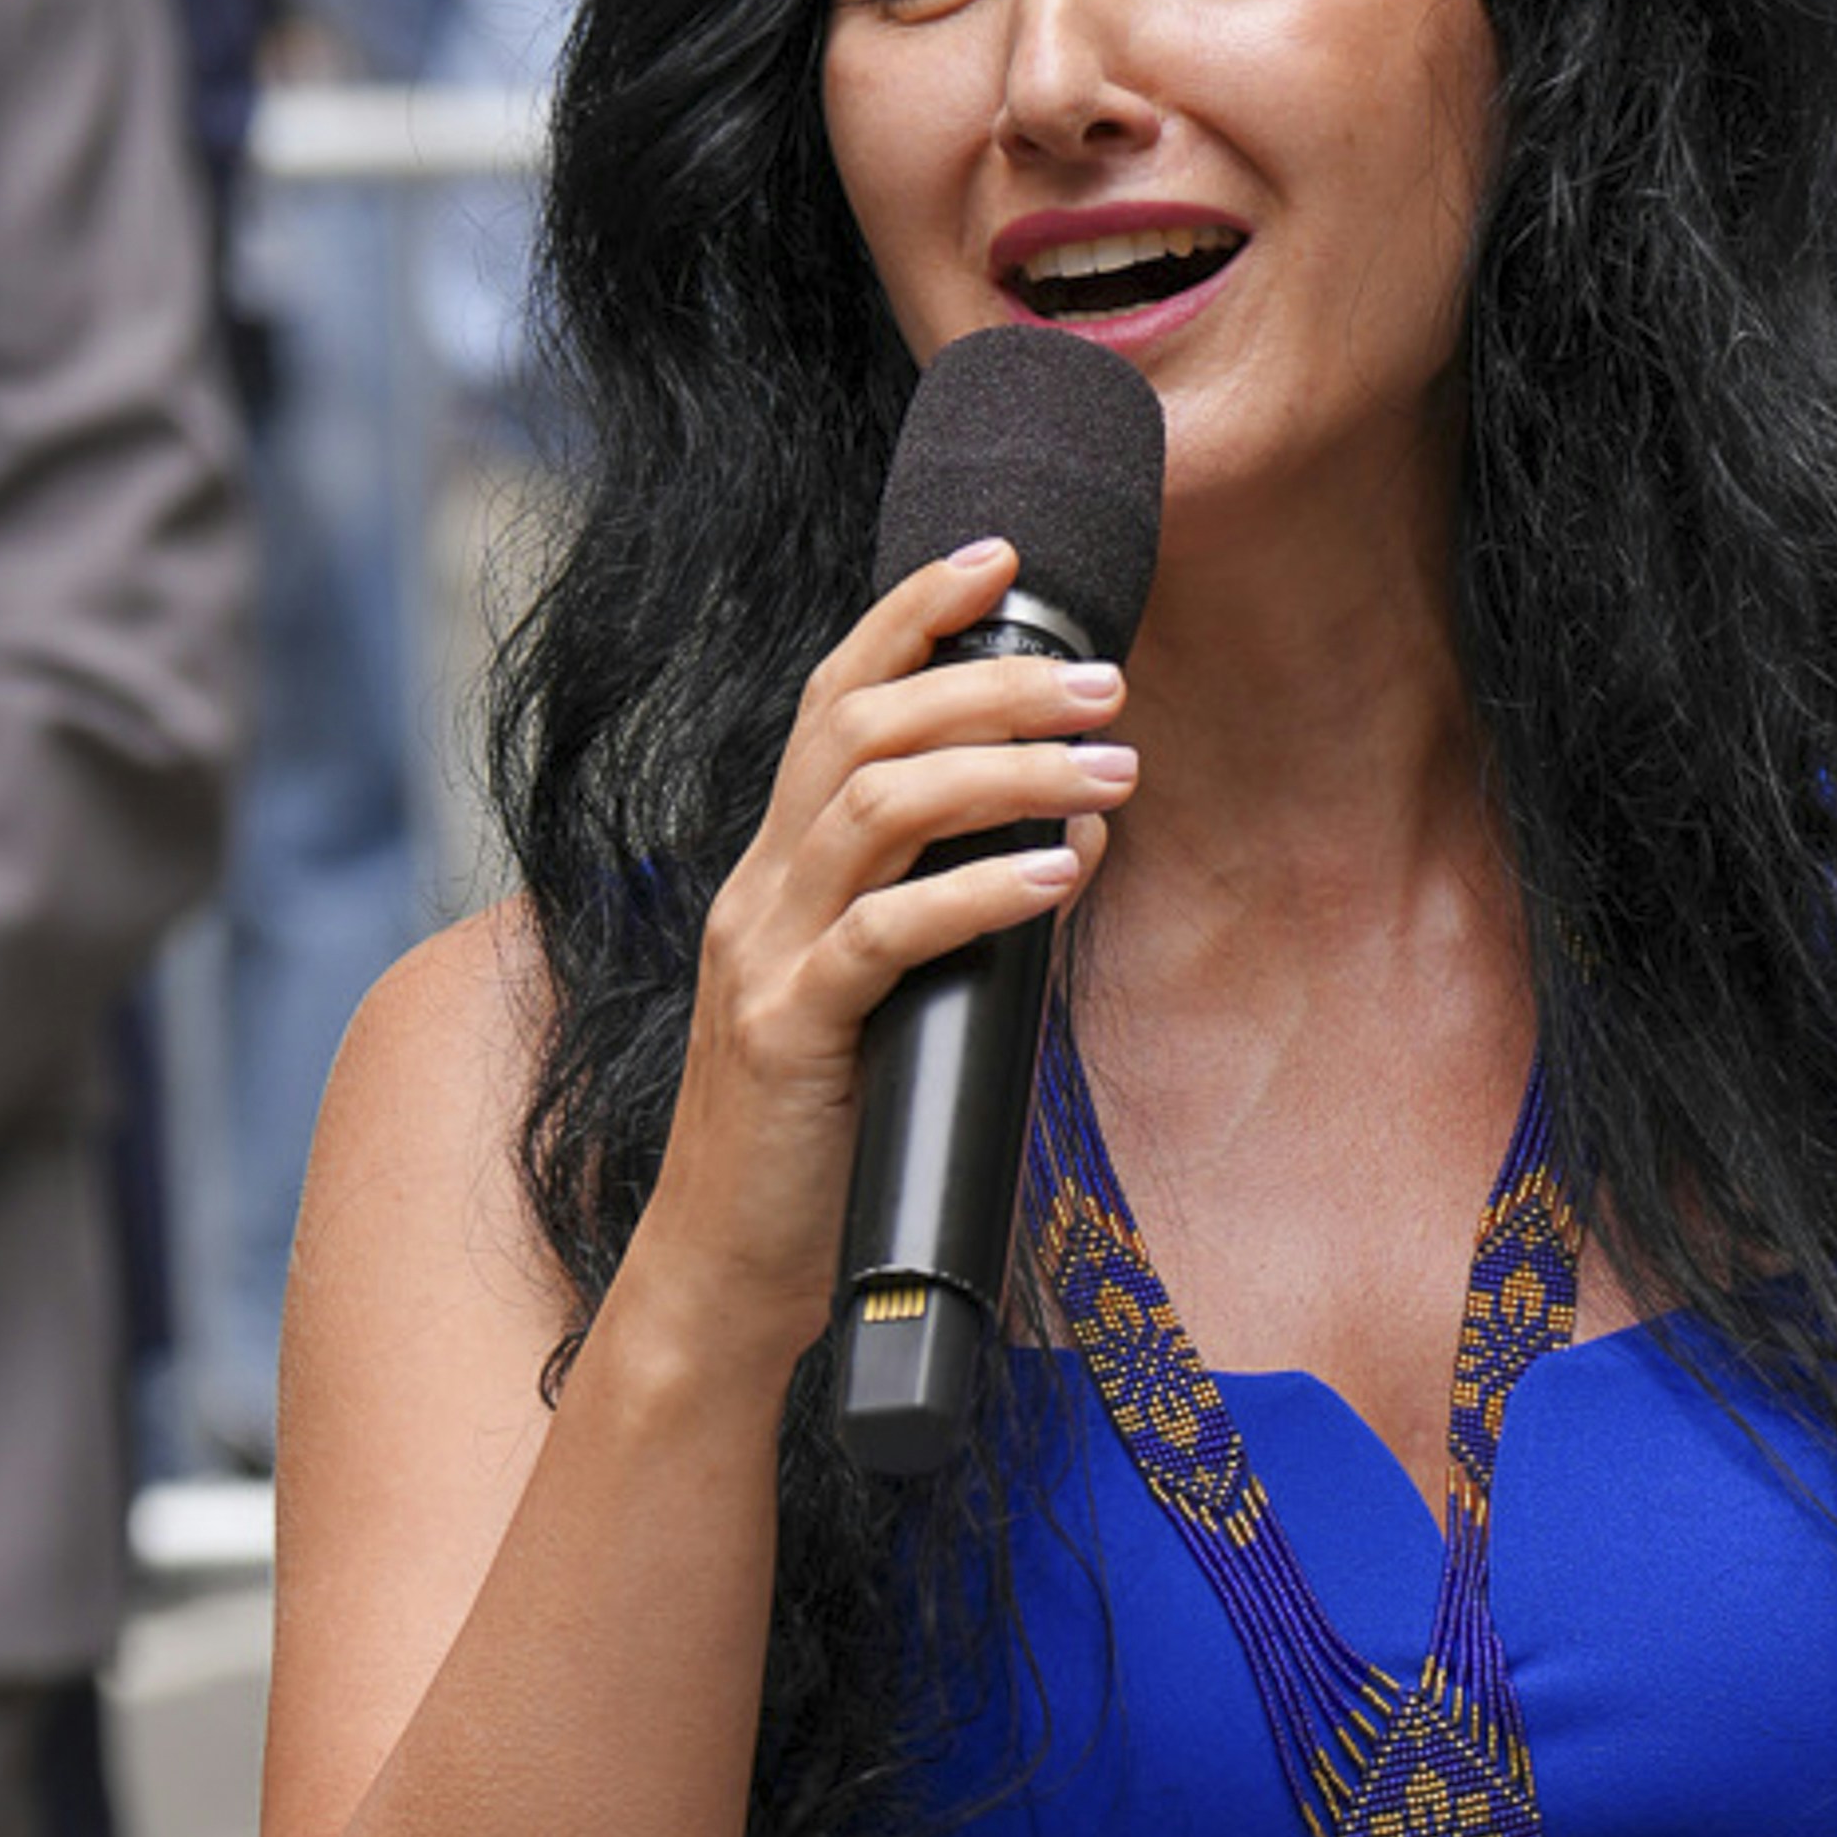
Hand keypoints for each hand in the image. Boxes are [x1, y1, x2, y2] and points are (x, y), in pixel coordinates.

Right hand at [639, 541, 1136, 1373]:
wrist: (725, 1274)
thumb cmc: (819, 1149)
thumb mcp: (880, 1011)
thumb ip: (939, 924)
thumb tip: (1056, 847)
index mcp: (776, 873)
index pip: (835, 700)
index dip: (911, 614)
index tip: (998, 562)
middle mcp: (758, 891)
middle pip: (866, 727)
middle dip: (994, 684)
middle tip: (1107, 685)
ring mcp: (763, 957)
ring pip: (878, 806)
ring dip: (1008, 770)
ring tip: (1111, 769)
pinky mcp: (787, 1033)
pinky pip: (887, 932)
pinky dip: (981, 890)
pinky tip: (1057, 875)